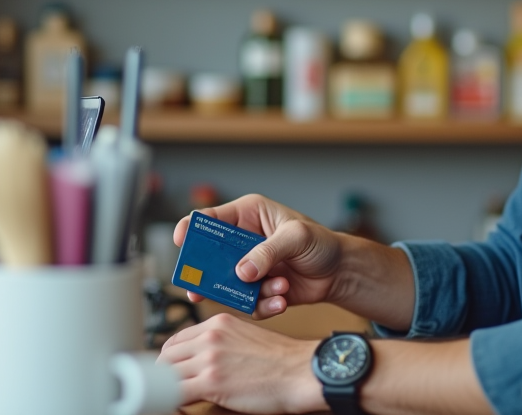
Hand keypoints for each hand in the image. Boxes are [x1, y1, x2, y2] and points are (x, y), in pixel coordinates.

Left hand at [158, 313, 323, 414]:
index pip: (177, 339)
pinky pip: (176, 392)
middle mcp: (211, 336)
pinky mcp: (212, 381)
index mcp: (218, 323)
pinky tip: (179, 406)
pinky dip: (172, 401)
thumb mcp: (246, 338)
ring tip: (174, 399)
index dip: (170, 359)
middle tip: (169, 389)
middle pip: (167, 356)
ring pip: (168, 373)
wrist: (300, 372)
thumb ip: (221, 343)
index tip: (171, 371)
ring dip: (167, 388)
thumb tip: (202, 360)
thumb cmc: (281, 360)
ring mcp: (210, 358)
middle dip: (165, 374)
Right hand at [174, 194, 344, 319]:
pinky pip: (246, 302)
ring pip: (226, 284)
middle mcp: (243, 241)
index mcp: (248, 215)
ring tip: (277, 287)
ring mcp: (249, 267)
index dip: (191, 228)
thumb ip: (268, 251)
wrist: (340, 272)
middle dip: (206, 274)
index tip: (182, 242)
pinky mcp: (256, 290)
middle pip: (209, 256)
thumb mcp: (297, 237)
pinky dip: (262, 305)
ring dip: (247, 292)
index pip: (210, 218)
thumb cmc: (321, 243)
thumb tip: (242, 272)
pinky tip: (282, 298)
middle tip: (200, 289)